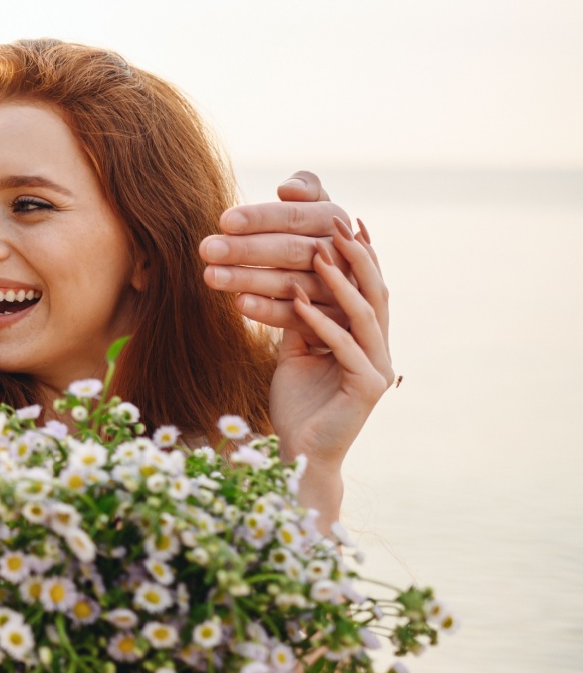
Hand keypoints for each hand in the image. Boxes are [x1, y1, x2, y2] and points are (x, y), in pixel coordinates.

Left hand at [199, 171, 353, 339]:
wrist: (332, 286)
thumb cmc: (309, 235)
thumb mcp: (312, 207)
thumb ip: (306, 189)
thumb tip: (287, 190)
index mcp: (334, 221)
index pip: (295, 216)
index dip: (260, 218)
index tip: (224, 221)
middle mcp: (341, 255)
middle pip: (291, 250)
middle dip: (245, 249)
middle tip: (206, 249)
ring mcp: (338, 290)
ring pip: (289, 284)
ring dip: (248, 279)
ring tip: (211, 275)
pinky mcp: (330, 321)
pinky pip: (295, 316)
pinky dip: (266, 310)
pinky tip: (238, 303)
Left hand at [268, 217, 392, 478]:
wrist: (299, 452)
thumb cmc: (297, 403)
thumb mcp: (296, 351)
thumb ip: (302, 320)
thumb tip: (292, 281)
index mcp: (366, 339)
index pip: (367, 289)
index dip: (359, 256)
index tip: (343, 220)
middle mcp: (380, 350)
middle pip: (375, 294)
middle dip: (357, 257)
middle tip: (338, 224)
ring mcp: (378, 368)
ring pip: (365, 315)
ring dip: (341, 283)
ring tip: (320, 253)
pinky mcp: (368, 387)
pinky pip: (345, 346)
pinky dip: (321, 321)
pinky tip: (300, 301)